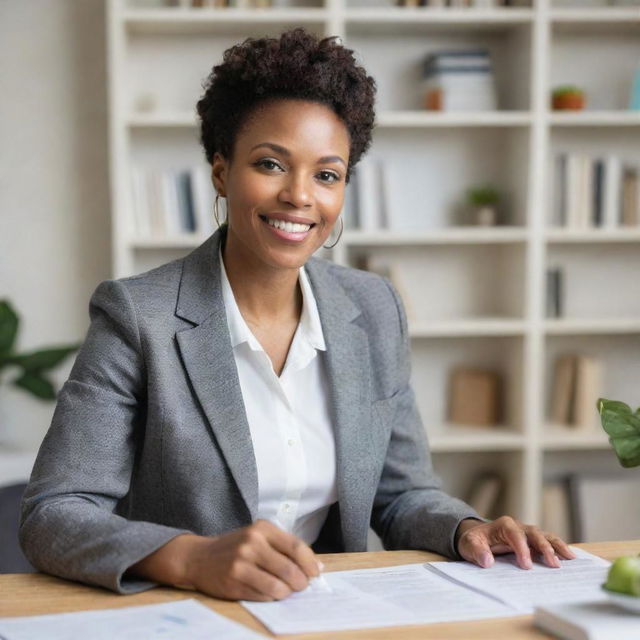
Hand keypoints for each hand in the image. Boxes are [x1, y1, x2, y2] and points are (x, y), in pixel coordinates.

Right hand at [180, 520, 319, 600]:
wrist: (199, 557)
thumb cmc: (236, 547)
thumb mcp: (259, 537)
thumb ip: (285, 548)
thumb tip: (317, 567)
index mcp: (262, 528)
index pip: (296, 547)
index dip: (310, 563)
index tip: (316, 573)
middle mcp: (252, 543)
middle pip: (289, 569)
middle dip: (301, 582)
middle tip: (301, 586)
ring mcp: (241, 563)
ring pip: (278, 586)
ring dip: (287, 593)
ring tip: (286, 590)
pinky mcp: (234, 582)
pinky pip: (263, 596)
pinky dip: (272, 597)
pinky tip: (269, 592)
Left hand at [455, 516, 575, 569]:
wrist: (476, 539)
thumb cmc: (474, 541)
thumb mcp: (469, 545)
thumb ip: (477, 552)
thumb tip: (487, 561)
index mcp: (503, 525)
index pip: (515, 535)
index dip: (522, 549)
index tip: (526, 565)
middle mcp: (518, 526)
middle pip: (535, 534)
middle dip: (545, 548)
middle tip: (554, 564)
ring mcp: (527, 533)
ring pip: (545, 536)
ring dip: (557, 546)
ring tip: (571, 558)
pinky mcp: (532, 541)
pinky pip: (548, 542)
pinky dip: (558, 548)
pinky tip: (569, 557)